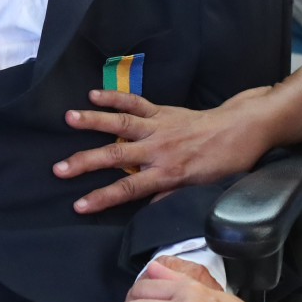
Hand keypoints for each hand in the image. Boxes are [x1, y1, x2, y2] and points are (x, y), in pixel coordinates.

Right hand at [57, 85, 279, 213]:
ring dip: (93, 121)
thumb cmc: (224, 163)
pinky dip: (114, 98)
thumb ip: (172, 196)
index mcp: (168, 173)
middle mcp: (158, 150)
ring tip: (69, 118)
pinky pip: (135, 103)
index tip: (78, 205)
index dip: (102, 198)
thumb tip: (147, 207)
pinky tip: (93, 94)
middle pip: (116, 157)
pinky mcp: (162, 111)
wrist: (242, 130)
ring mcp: (159, 128)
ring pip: (121, 125)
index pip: (129, 190)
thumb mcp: (202, 188)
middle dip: (85, 163)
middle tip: (58, 169)